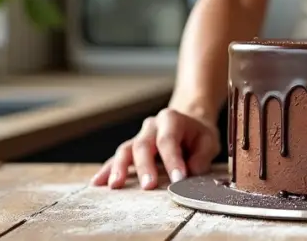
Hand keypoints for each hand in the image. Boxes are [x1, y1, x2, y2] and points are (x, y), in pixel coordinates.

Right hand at [90, 108, 220, 189]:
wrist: (188, 122)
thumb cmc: (198, 134)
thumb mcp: (209, 141)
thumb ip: (201, 156)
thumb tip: (190, 174)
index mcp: (171, 119)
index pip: (168, 140)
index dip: (172, 160)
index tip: (178, 179)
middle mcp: (151, 126)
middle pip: (143, 145)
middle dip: (144, 167)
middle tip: (148, 186)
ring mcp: (138, 137)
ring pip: (125, 150)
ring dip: (119, 168)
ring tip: (115, 185)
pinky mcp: (131, 149)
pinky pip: (116, 158)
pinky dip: (107, 170)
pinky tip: (98, 182)